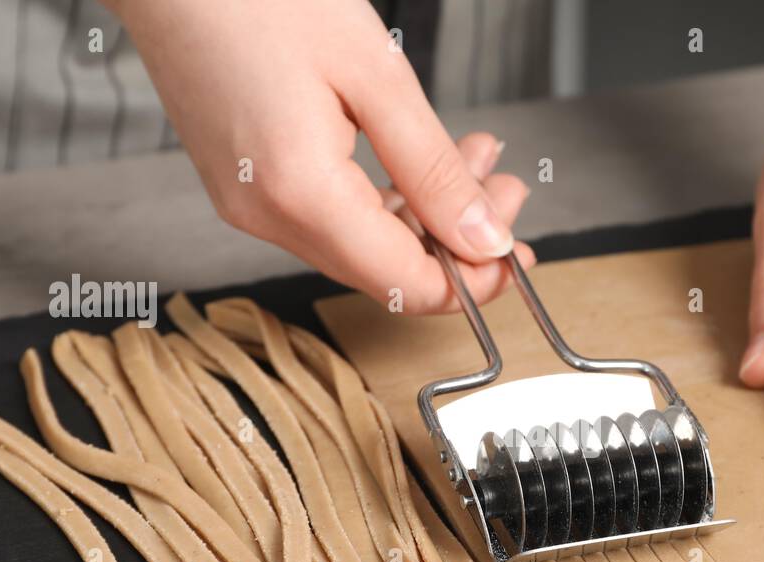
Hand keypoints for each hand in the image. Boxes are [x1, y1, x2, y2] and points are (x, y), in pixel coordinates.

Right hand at [107, 0, 533, 313]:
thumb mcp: (375, 74)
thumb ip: (435, 170)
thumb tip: (485, 240)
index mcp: (300, 193)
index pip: (407, 285)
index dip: (474, 281)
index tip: (519, 252)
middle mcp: (267, 215)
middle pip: (388, 272)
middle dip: (459, 239)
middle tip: (509, 187)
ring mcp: (249, 205)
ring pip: (364, 246)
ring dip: (427, 213)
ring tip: (475, 156)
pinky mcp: (244, 187)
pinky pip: (331, 220)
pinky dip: (384, 199)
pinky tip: (415, 160)